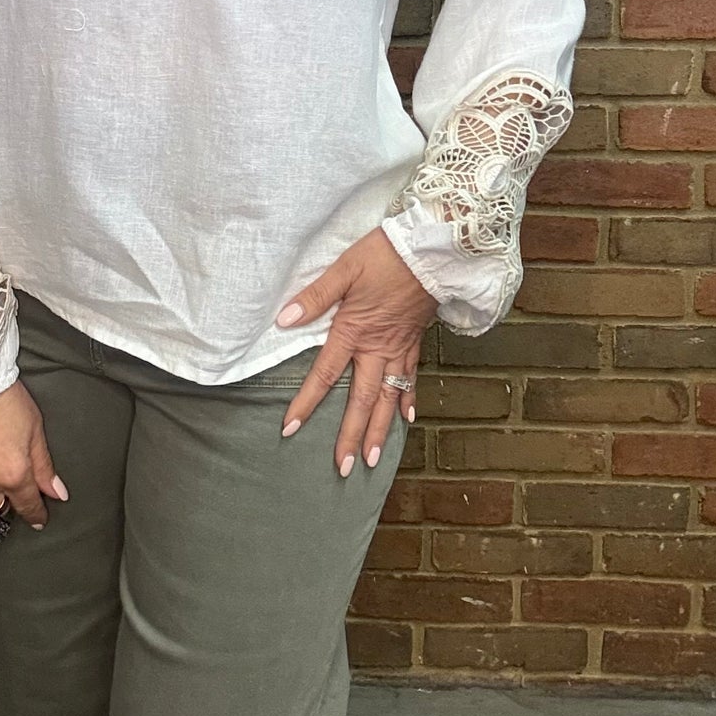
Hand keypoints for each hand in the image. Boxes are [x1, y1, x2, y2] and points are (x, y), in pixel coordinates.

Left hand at [274, 226, 438, 477]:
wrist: (432, 247)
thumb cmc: (385, 254)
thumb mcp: (344, 269)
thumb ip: (314, 297)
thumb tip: (284, 320)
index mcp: (355, 331)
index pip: (325, 374)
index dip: (306, 402)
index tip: (290, 428)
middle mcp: (378, 348)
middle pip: (361, 399)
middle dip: (351, 435)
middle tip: (343, 468)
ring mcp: (400, 348)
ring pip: (388, 398)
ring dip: (379, 430)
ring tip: (371, 459)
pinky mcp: (415, 341)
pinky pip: (412, 379)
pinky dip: (408, 402)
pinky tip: (406, 420)